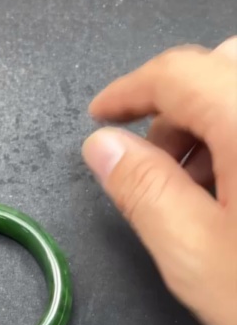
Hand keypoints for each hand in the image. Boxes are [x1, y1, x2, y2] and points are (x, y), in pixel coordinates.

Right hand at [82, 39, 236, 324]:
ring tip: (207, 193)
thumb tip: (104, 147)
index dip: (129, 92)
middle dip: (179, 110)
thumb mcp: (195, 255)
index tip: (102, 118)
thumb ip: (142, 189)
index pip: (178, 73)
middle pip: (223, 68)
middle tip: (157, 168)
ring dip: (219, 123)